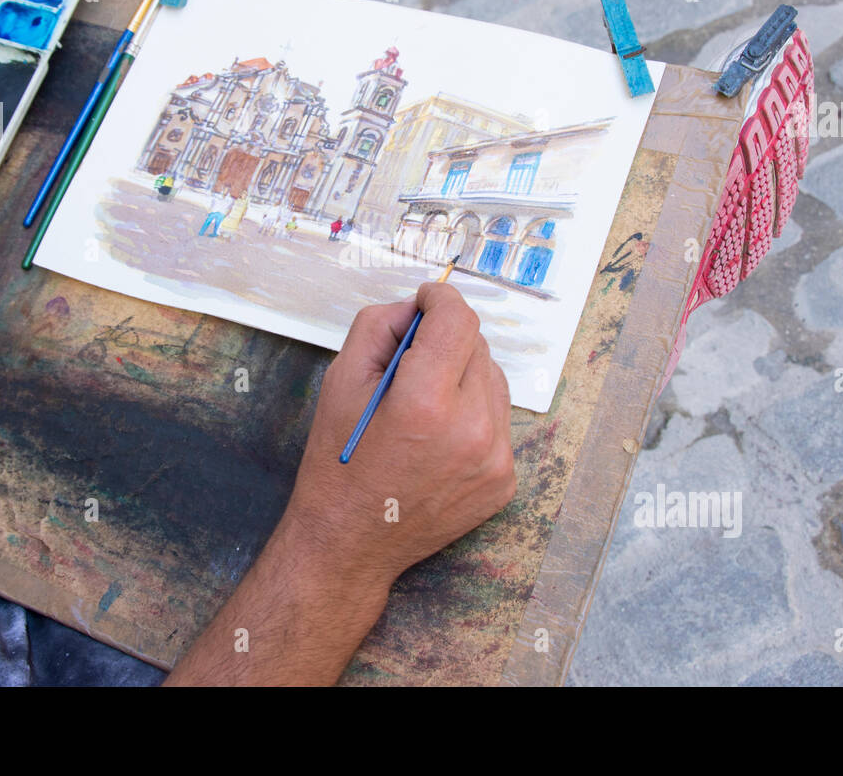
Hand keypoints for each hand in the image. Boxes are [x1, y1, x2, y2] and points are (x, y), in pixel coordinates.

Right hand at [284, 281, 515, 595]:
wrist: (350, 543)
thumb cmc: (339, 464)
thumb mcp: (340, 381)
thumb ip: (380, 326)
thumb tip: (417, 308)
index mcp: (425, 402)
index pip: (457, 320)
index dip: (440, 299)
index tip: (427, 300)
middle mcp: (471, 430)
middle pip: (477, 347)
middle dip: (446, 342)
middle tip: (410, 362)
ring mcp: (494, 459)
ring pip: (493, 381)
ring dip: (463, 377)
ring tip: (425, 404)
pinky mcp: (504, 481)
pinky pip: (498, 422)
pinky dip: (473, 416)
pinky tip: (438, 437)